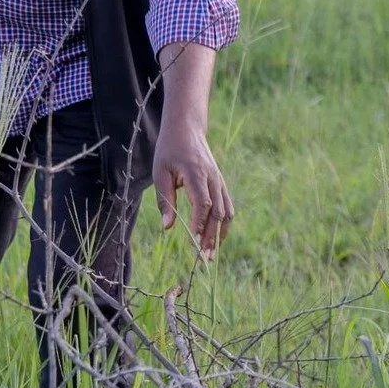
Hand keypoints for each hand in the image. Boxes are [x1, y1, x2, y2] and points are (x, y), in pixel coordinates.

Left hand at [152, 121, 233, 257]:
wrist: (187, 129)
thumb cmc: (169, 150)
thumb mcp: (160, 172)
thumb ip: (165, 199)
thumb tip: (167, 227)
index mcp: (196, 173)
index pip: (203, 203)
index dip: (200, 224)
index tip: (194, 242)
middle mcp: (213, 178)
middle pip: (218, 212)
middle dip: (212, 236)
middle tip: (204, 258)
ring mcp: (220, 181)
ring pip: (227, 212)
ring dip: (220, 234)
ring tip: (211, 253)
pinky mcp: (221, 184)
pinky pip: (228, 206)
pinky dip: (224, 224)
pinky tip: (216, 237)